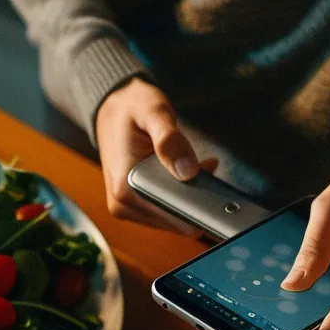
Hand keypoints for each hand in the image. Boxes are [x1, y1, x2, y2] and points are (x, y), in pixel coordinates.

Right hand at [95, 77, 217, 234]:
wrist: (112, 112)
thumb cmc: (132, 108)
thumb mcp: (153, 111)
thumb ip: (169, 139)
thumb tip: (187, 171)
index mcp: (124, 186)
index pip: (171, 215)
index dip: (198, 207)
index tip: (217, 190)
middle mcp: (123, 204)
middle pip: (175, 221)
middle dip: (198, 200)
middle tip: (208, 168)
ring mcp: (128, 209)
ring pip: (175, 219)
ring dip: (192, 197)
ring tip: (199, 165)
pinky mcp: (137, 207)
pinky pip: (168, 212)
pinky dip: (184, 196)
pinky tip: (193, 172)